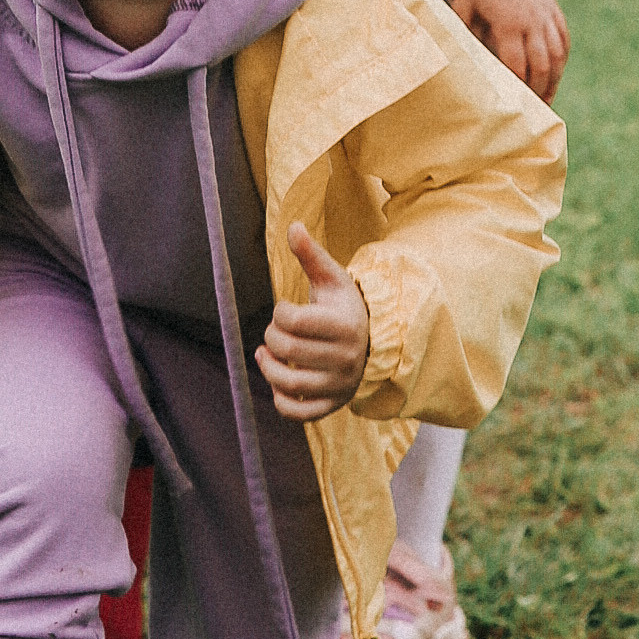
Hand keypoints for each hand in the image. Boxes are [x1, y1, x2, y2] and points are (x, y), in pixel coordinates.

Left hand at [257, 222, 369, 422]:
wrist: (372, 341)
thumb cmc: (344, 306)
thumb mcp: (332, 278)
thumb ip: (310, 255)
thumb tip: (292, 226)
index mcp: (344, 325)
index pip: (295, 321)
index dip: (279, 313)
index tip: (284, 309)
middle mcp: (345, 358)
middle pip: (288, 349)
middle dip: (271, 337)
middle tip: (274, 331)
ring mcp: (339, 385)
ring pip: (290, 384)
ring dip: (268, 368)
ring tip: (266, 354)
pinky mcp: (333, 404)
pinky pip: (300, 412)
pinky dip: (282, 401)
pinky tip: (277, 383)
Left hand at [462, 0, 567, 103]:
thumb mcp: (463, 6)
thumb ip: (467, 35)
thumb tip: (469, 64)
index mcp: (509, 23)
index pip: (518, 64)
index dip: (518, 86)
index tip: (515, 104)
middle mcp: (532, 22)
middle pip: (542, 65)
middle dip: (539, 90)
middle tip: (534, 109)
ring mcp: (547, 16)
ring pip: (558, 55)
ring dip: (554, 80)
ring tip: (548, 98)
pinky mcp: (554, 11)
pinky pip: (564, 40)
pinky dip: (562, 60)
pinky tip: (555, 74)